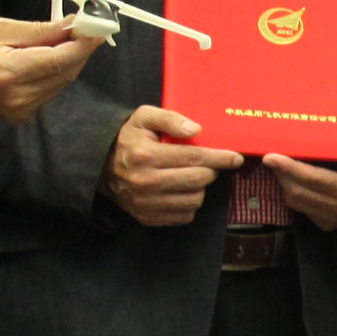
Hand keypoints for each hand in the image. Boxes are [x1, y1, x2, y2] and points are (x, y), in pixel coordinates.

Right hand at [0, 17, 92, 120]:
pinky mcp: (20, 117)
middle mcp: (19, 97)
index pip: (61, 59)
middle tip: (85, 29)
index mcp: (10, 73)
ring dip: (68, 62)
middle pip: (66, 72)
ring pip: (61, 83)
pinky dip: (55, 75)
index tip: (98, 27)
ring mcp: (20, 111)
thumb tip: (74, 24)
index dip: (84, 43)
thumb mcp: (0, 29)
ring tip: (65, 41)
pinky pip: (50, 92)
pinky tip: (47, 60)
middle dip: (80, 50)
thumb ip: (40, 30)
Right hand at [105, 107, 241, 226]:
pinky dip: (189, 203)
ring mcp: (146, 203)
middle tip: (206, 163)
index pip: (194, 158)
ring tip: (191, 176)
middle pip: (198, 179)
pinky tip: (181, 190)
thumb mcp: (144, 117)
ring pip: (195, 199)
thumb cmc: (129, 138)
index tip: (235, 157)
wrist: (101, 167)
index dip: (219, 158)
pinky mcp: (148, 218)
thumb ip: (170, 119)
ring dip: (200, 187)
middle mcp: (146, 182)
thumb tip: (196, 130)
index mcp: (146, 155)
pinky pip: (185, 215)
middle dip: (210, 170)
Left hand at [266, 127, 336, 232]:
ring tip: (279, 165)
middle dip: (281, 174)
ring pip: (295, 201)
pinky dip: (292, 193)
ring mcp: (331, 219)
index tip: (271, 156)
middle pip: (297, 191)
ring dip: (284, 183)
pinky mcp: (326, 225)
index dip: (290, 168)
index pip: (314, 180)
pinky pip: (300, 209)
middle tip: (270, 155)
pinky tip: (292, 179)